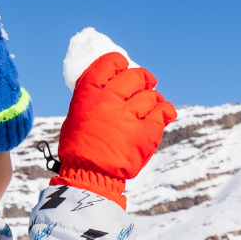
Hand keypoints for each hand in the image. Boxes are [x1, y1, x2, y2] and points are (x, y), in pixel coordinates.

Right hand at [51, 52, 176, 208]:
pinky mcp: (146, 133)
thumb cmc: (79, 150)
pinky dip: (165, 111)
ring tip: (152, 103)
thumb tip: (108, 88)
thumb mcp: (75, 116)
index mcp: (89, 95)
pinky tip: (164, 113)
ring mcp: (129, 117)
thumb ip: (91, 99)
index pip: (107, 64)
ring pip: (151, 95)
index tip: (123, 65)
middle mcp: (110, 101)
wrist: (89, 177)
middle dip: (142, 78)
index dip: (118, 62)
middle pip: (134, 77)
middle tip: (146, 83)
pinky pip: (163, 112)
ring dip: (153, 98)